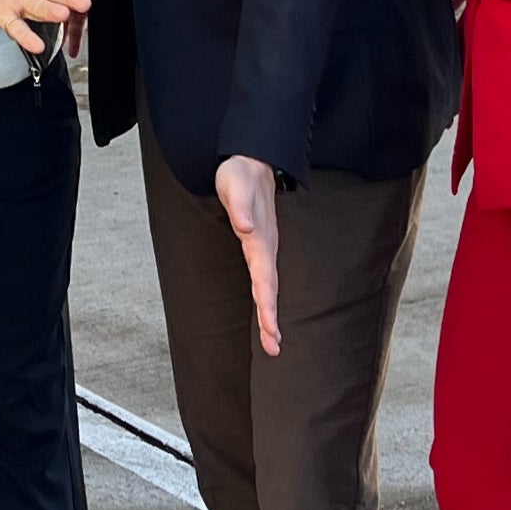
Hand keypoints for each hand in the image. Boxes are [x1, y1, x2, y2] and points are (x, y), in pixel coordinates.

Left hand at [216, 154, 282, 356]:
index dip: (267, 305)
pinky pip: (263, 278)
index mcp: (260, 239)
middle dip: (271, 319)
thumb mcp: (236, 185)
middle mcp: (264, 247)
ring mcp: (263, 248)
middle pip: (269, 288)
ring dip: (269, 313)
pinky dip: (265, 298)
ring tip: (272, 340)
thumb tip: (246, 229)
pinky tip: (265, 312)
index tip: (270, 330)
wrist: (252, 161)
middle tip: (274, 348)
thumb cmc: (241, 174)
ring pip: (268, 286)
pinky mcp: (258, 247)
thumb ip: (241, 207)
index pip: (264, 278)